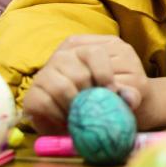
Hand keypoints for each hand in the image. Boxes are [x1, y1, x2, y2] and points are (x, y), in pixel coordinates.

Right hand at [22, 35, 148, 133]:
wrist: (99, 115)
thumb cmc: (118, 97)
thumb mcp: (130, 92)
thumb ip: (131, 92)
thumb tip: (130, 98)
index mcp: (92, 46)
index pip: (95, 52)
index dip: (104, 76)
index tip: (112, 94)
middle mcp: (67, 53)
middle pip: (78, 74)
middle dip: (90, 97)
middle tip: (96, 109)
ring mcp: (48, 70)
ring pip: (60, 88)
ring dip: (76, 108)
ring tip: (84, 117)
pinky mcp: (33, 91)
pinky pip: (43, 103)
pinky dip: (60, 116)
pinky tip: (69, 120)